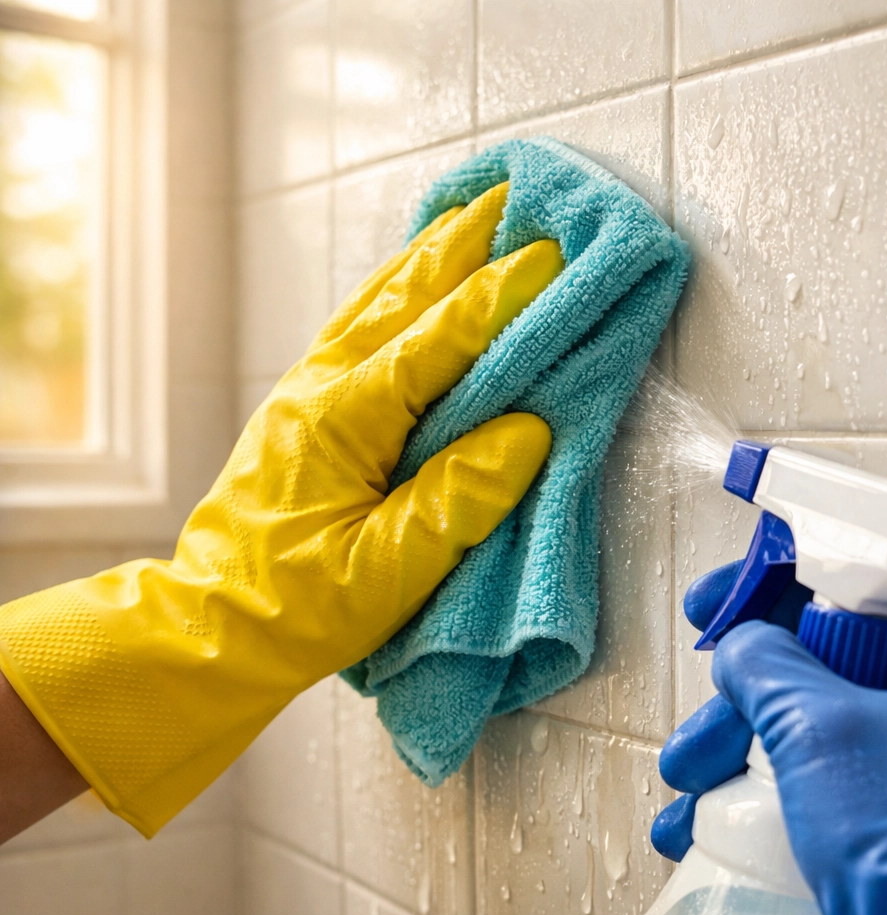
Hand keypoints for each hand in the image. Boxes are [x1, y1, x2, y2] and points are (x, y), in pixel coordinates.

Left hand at [0, 182, 561, 837]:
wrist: (214, 624)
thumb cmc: (298, 608)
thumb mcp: (387, 571)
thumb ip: (457, 499)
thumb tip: (528, 431)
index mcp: (342, 421)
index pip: (434, 344)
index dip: (497, 300)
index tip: (550, 257)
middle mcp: (320, 389)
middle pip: (402, 299)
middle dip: (464, 247)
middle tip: (516, 197)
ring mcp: (306, 392)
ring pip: (376, 303)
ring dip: (429, 256)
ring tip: (474, 215)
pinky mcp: (305, 409)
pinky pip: (358, 326)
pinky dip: (395, 289)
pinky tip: (412, 277)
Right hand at [655, 564, 886, 914]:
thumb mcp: (817, 723)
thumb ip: (767, 664)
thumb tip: (742, 648)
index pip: (852, 600)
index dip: (772, 592)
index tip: (717, 603)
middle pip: (816, 673)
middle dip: (738, 701)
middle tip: (703, 721)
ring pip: (804, 734)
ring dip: (732, 753)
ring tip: (685, 782)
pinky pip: (810, 786)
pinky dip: (754, 797)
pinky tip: (700, 820)